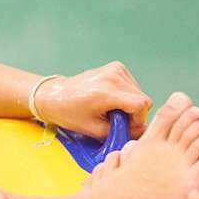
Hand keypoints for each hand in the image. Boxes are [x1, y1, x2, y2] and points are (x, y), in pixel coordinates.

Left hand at [36, 62, 150, 138]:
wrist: (55, 95)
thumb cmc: (70, 114)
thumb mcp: (95, 130)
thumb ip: (121, 132)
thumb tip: (143, 132)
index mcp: (106, 92)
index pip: (142, 104)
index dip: (138, 119)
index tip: (125, 125)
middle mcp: (113, 76)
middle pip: (143, 98)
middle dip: (134, 113)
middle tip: (116, 119)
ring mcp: (115, 68)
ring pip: (139, 91)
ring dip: (130, 103)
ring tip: (110, 109)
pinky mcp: (116, 66)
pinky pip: (132, 84)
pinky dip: (126, 94)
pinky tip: (111, 99)